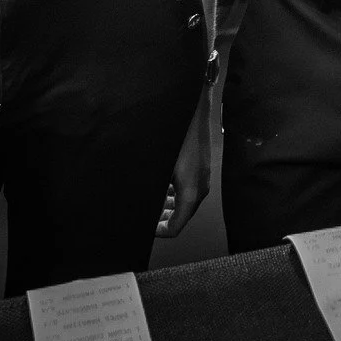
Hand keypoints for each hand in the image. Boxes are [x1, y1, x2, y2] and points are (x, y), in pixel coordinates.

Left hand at [156, 87, 212, 237]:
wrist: (194, 109)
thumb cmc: (177, 135)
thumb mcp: (158, 166)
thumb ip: (151, 189)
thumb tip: (137, 201)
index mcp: (190, 193)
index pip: (175, 228)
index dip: (157, 231)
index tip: (145, 227)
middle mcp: (200, 188)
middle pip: (181, 217)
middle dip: (161, 219)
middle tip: (145, 216)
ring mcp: (202, 177)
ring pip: (184, 203)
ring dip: (167, 206)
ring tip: (150, 202)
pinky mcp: (201, 167)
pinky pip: (187, 189)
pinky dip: (173, 194)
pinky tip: (160, 184)